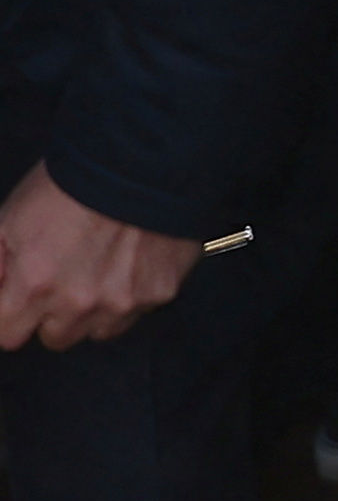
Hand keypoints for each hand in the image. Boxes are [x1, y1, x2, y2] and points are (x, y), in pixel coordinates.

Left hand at [0, 166, 201, 349]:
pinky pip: (135, 313)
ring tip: (96, 271)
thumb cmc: (70, 184)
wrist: (139, 161)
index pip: (7, 336)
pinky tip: (126, 264)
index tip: (15, 304)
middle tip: (60, 280)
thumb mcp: (10, 218)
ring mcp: (123, 302)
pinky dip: (126, 297)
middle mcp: (78, 302)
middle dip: (50, 316)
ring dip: (90, 312)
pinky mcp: (159, 294)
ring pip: (96, 332)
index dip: (9, 317)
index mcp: (35, 283)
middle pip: (54, 339)